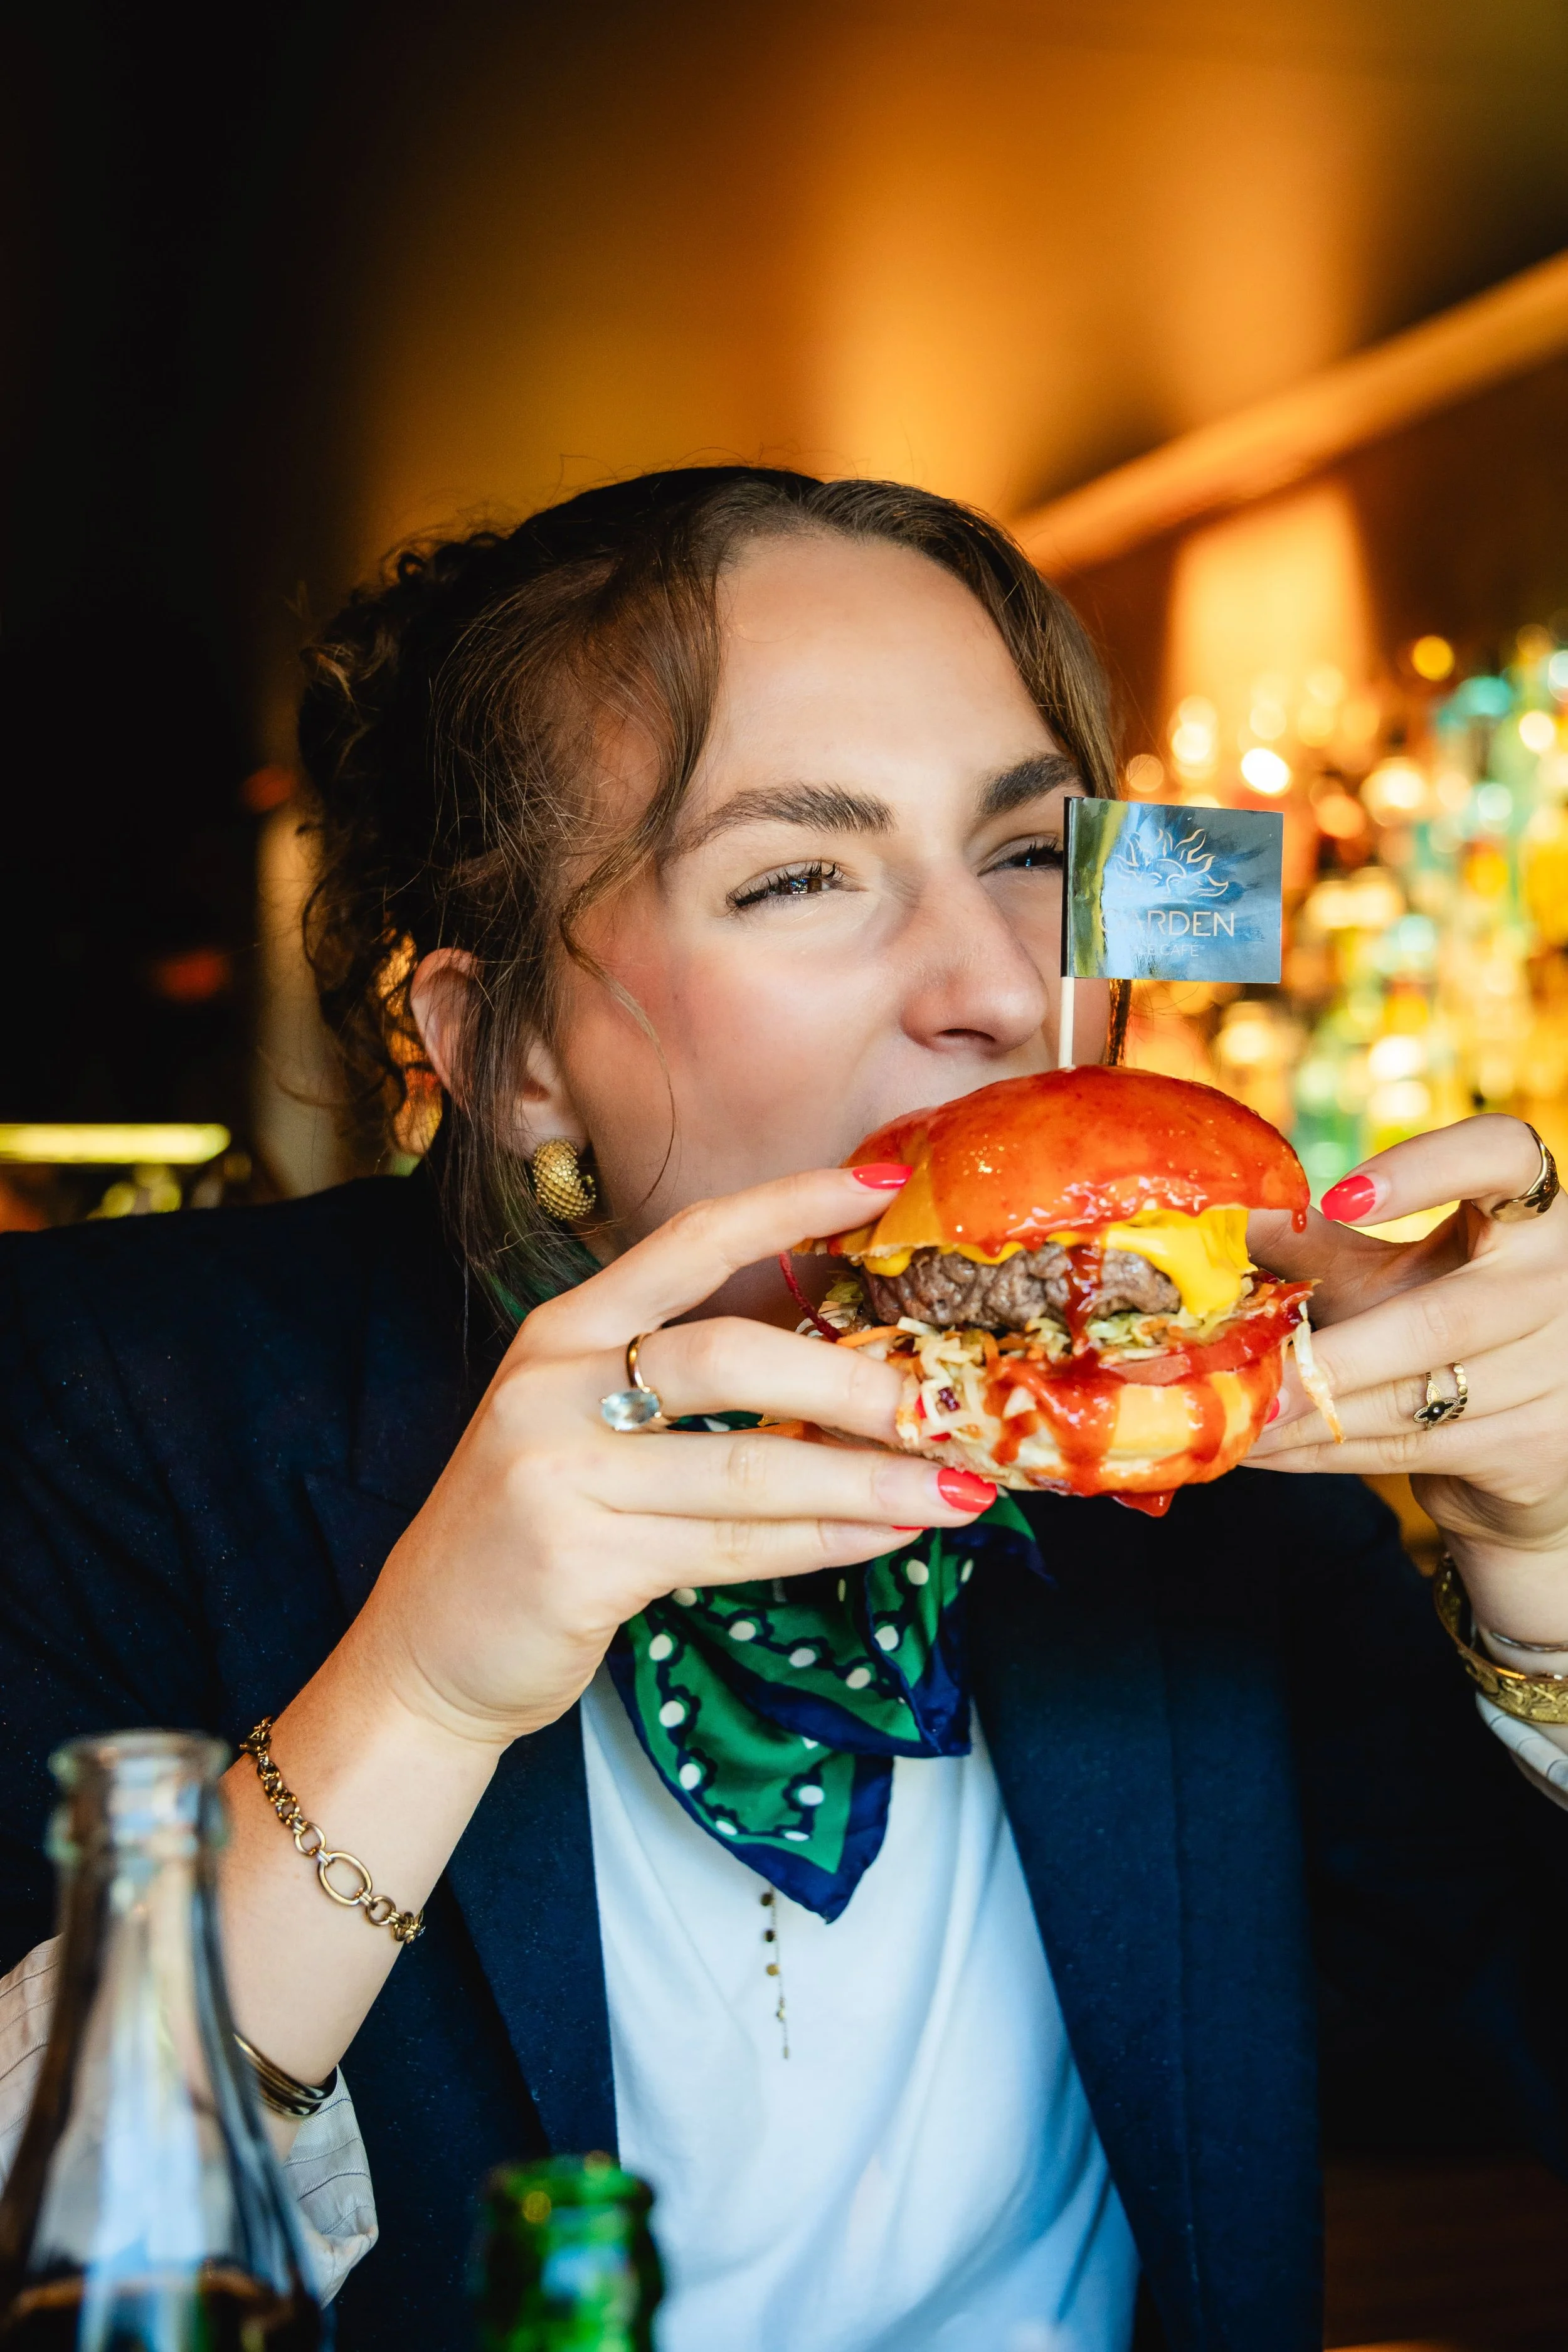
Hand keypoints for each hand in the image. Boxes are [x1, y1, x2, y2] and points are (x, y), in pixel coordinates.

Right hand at [346, 1165, 997, 1749]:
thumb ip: (682, 1385)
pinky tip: (885, 1537)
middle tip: (944, 1403)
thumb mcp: (588, 1425)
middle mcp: (553, 1387)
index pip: (688, 1242)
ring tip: (956, 1486)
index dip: (787, 1205)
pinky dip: (822, 1542)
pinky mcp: (581, 1562)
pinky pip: (732, 1547)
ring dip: (866, 1481)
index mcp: (563, 1331)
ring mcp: (561, 1476)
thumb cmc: (539, 1526)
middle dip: (850, 1381)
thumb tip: (847, 1371)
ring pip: (748, 1469)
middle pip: (729, 1357)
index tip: (882, 1184)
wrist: (432, 1650)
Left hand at [1244, 1114, 1567, 1638]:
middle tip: (1249, 1375)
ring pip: (1418, 1399)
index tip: (1340, 1196)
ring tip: (1235, 1418)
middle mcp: (1559, 1282)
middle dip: (1334, 1357)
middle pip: (1442, 1318)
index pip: (1503, 1156)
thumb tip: (1221, 1215)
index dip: (1427, 1169)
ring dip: (1313, 1415)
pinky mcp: (1539, 1444)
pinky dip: (1328, 1451)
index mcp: (1527, 1214)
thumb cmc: (1439, 1332)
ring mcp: (1560, 1370)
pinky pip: (1416, 1448)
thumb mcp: (1387, 1276)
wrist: (1525, 1439)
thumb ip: (1317, 1246)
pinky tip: (1263, 1449)